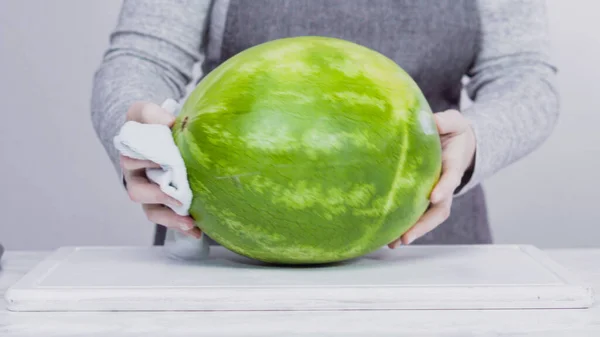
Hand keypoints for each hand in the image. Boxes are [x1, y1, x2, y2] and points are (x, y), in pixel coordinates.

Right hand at [121, 101, 201, 238]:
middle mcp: (135, 176)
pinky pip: (168, 218)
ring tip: (189, 223)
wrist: (154, 135)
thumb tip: (169, 122)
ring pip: (152, 210)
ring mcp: (148, 193)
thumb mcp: (146, 113)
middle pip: (138, 191)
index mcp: (130, 154)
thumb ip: (152, 113)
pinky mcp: (162, 204)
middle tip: (178, 198)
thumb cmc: (150, 124)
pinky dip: (181, 226)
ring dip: (170, 218)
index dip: (144, 160)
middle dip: (159, 196)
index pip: (131, 159)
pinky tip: (196, 231)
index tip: (160, 160)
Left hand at [389, 109, 475, 246]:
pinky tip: (386, 235)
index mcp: (453, 165)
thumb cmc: (453, 131)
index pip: (451, 178)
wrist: (460, 143)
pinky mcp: (424, 197)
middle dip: (424, 225)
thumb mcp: (453, 121)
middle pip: (439, 210)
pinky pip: (416, 213)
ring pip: (428, 218)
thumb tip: (430, 121)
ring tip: (393, 243)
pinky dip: (404, 225)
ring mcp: (436, 194)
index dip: (444, 188)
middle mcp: (445, 185)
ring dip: (412, 231)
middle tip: (407, 236)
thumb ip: (444, 121)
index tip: (434, 197)